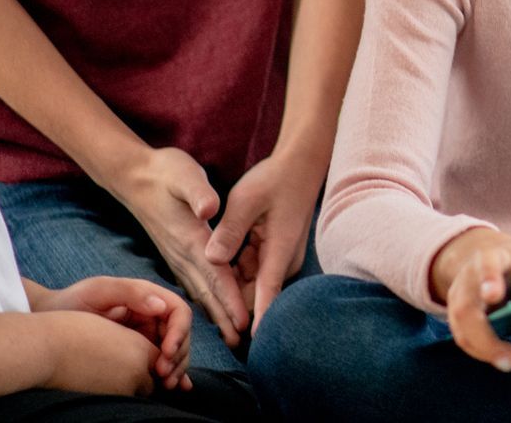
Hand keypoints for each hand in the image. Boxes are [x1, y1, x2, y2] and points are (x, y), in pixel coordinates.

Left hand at [34, 277, 192, 390]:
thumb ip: (131, 293)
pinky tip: (178, 387)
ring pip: (175, 351)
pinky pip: (161, 361)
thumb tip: (161, 307)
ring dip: (176, 368)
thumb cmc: (72, 302)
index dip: (179, 332)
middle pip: (181, 335)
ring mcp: (146, 334)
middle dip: (179, 356)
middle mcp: (152, 315)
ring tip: (166, 386)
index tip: (167, 353)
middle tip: (164, 377)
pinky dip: (173, 374)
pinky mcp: (138, 351)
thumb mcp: (99, 291)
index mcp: (147, 297)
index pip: (178, 312)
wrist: (49, 322)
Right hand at [107, 147, 248, 347]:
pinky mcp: (176, 253)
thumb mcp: (184, 174)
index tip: (243, 322)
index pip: (215, 274)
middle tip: (241, 345)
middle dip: (225, 318)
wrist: (134, 176)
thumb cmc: (165, 172)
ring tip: (230, 337)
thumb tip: (209, 208)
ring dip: (215, 314)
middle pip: (209, 292)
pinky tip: (212, 312)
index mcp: (190, 239)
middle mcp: (183, 254)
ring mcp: (177, 257)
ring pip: (200, 291)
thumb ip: (198, 192)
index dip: (230, 299)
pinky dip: (205, 300)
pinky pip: (193, 284)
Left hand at [203, 149, 318, 333]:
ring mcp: (279, 258)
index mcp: (278, 250)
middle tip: (211, 314)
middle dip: (232, 303)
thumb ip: (229, 231)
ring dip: (232, 284)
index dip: (258, 319)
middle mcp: (282, 261)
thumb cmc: (274, 180)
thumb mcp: (246, 200)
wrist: (299, 166)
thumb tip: (211, 259)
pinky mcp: (274, 254)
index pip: (267, 293)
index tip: (250, 344)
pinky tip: (222, 257)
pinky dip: (236, 270)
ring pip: (251, 284)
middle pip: (254, 294)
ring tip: (214, 286)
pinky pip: (252, 271)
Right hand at [431, 228, 510, 370]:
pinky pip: (460, 330)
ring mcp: (469, 283)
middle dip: (489, 279)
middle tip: (494, 296)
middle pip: (488, 266)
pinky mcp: (456, 303)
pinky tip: (500, 360)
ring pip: (466, 306)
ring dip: (481, 334)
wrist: (487, 256)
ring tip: (509, 360)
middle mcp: (493, 261)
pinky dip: (478, 348)